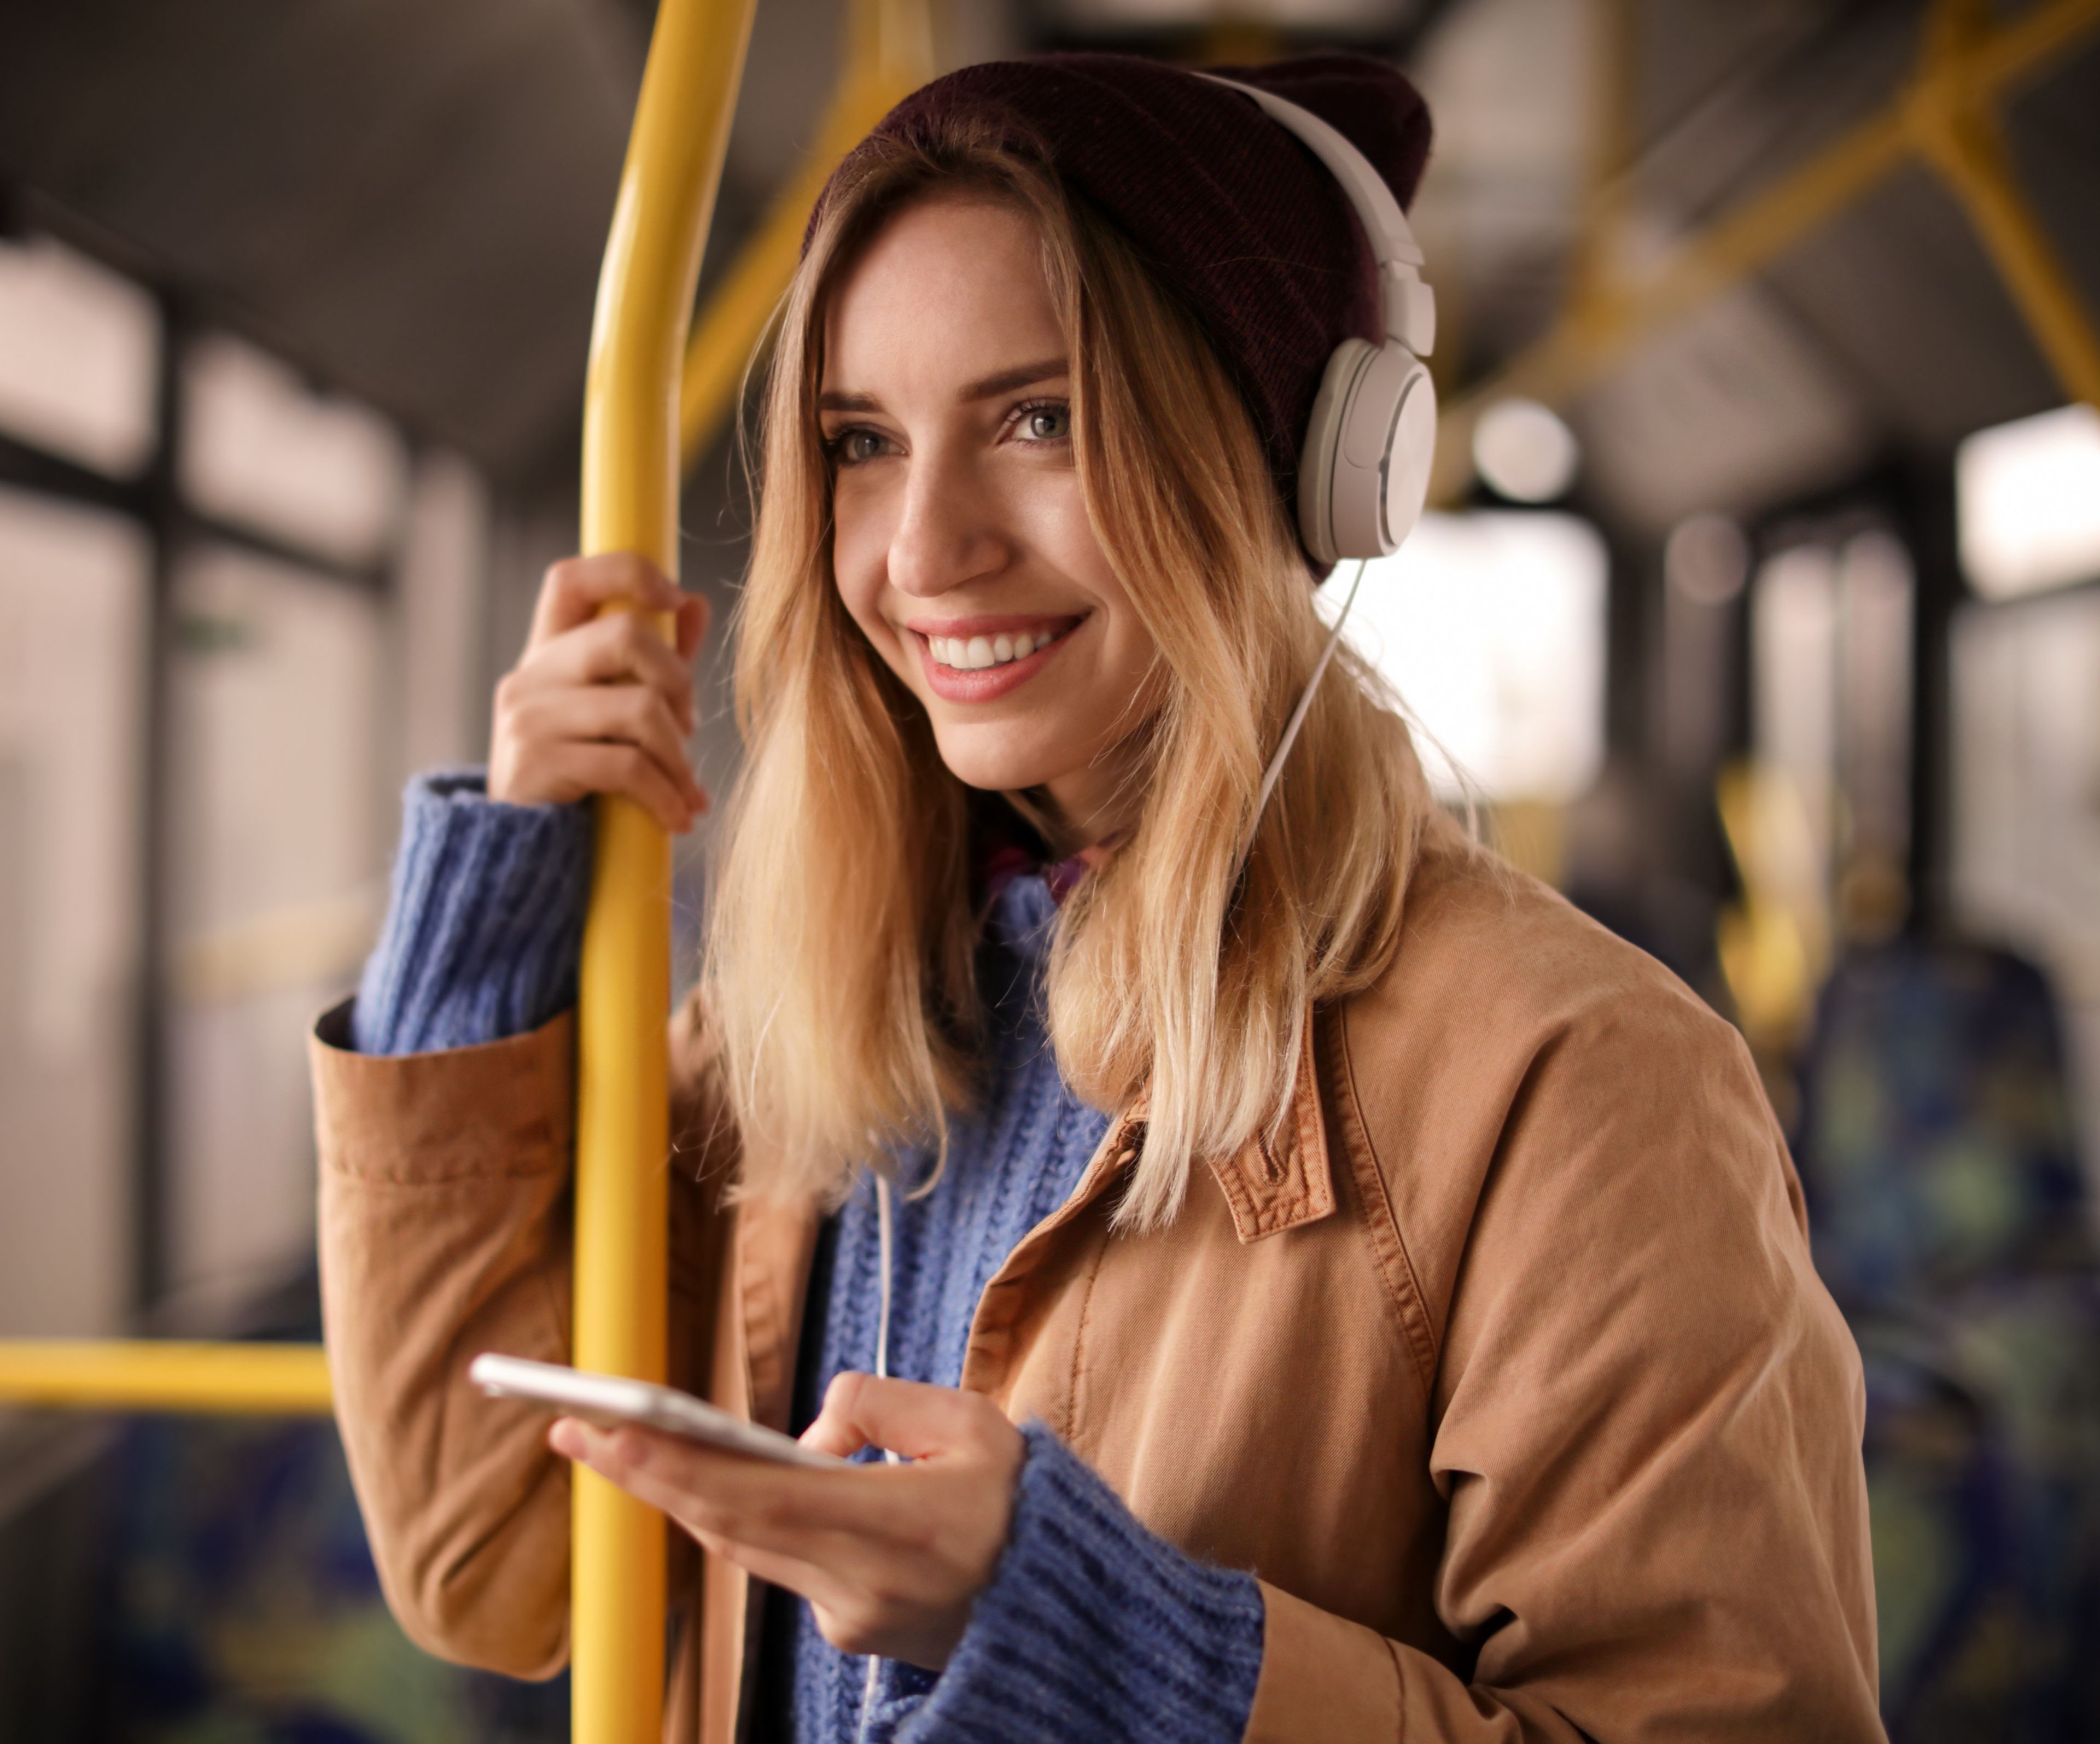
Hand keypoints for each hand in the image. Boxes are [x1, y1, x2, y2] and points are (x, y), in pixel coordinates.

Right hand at [489, 552, 711, 831]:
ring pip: (639, 707)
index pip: (572, 578)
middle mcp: (531, 674)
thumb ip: (652, 659)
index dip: (627, 572)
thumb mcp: (610, 709)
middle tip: (688, 727)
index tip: (673, 598)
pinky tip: (677, 817)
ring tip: (688, 789)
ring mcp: (528, 716)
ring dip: (680, 756)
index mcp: (547, 650)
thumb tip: (693, 603)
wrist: (518, 850)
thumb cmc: (578, 773)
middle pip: (624, 634)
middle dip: (678, 681)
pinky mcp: (536, 762)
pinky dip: (666, 795)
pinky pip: (627, 765)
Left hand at [550, 1373, 1023, 1669]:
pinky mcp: (848, 1630)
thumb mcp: (972, 1424)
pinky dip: (740, 1516)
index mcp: (891, 1527)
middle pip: (722, 1524)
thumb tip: (811, 1434)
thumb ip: (881, 1406)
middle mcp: (854, 1585)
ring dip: (678, 1493)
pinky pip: (778, 1561)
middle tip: (572, 1425)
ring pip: (741, 1545)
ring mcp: (846, 1618)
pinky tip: (712, 1477)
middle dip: (640, 1472)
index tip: (607, 1424)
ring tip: (619, 1439)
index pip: (748, 1493)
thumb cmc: (1027, 1503)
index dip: (669, 1460)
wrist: (1069, 1608)